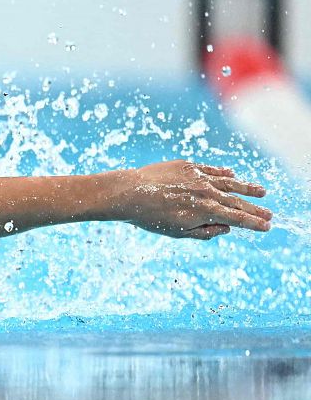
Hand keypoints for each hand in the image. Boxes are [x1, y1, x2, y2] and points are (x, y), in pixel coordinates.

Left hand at [108, 161, 270, 238]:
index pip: (237, 219)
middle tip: (269, 215)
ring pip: (229, 182)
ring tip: (261, 192)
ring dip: (246, 188)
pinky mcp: (187, 167)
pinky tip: (232, 174)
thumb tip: (227, 227)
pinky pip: (211, 170)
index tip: (266, 226)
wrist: (129, 193)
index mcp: (206, 211)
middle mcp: (207, 192)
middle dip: (255, 209)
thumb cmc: (150, 217)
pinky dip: (223, 173)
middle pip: (237, 202)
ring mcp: (198, 177)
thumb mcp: (178, 232)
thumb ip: (205, 232)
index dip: (254, 223)